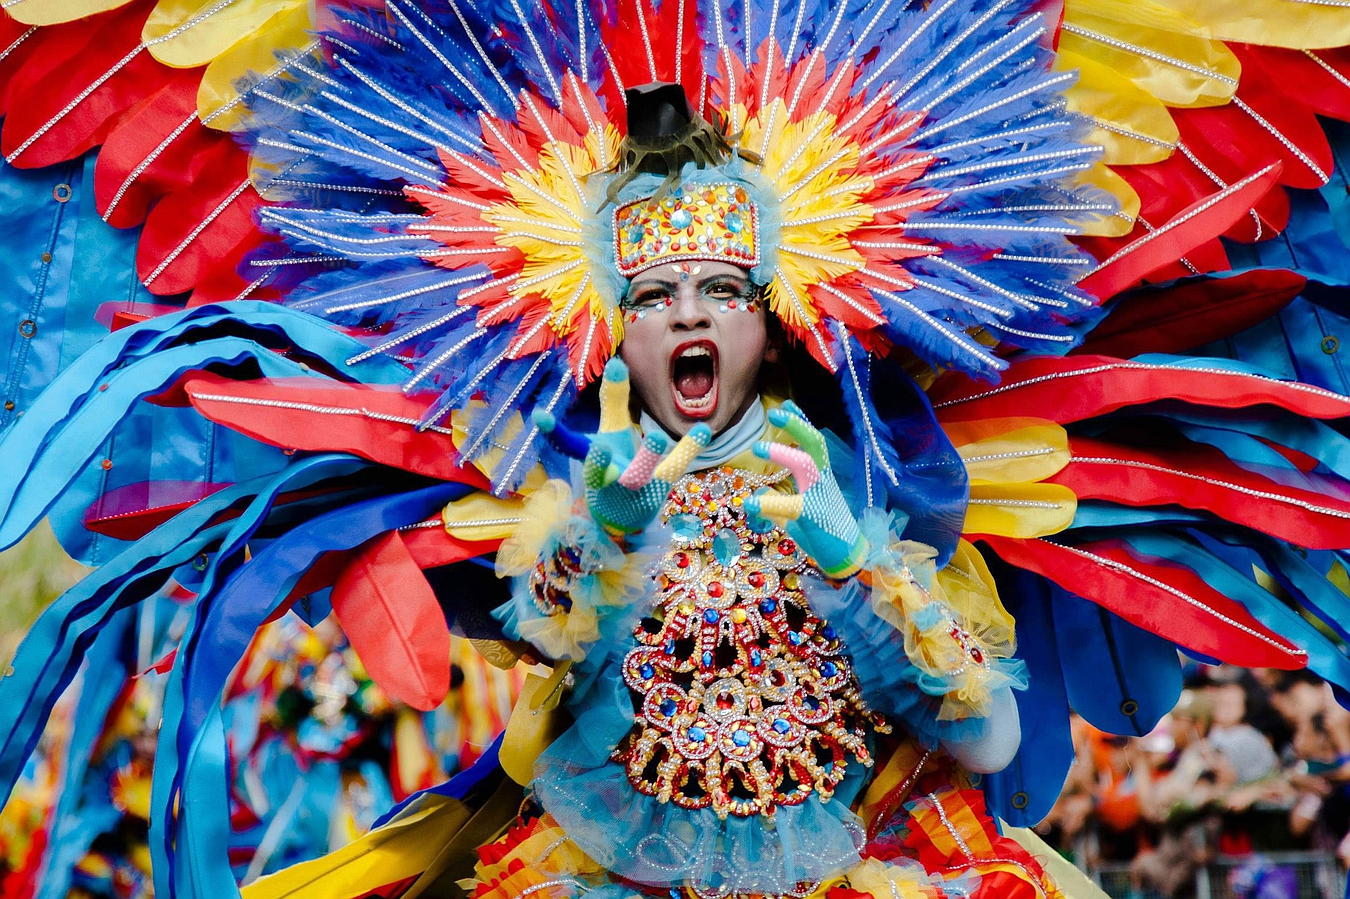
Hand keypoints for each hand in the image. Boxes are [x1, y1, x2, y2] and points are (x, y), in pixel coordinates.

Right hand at [537, 359, 709, 533]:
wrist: (626, 516)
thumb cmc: (615, 464)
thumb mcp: (611, 432)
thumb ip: (613, 399)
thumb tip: (617, 361)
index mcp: (591, 461)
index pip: (570, 446)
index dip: (555, 434)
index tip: (540, 418)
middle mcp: (608, 475)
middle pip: (599, 469)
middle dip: (598, 459)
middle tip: (599, 446)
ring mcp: (634, 485)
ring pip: (637, 473)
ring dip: (645, 458)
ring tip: (656, 438)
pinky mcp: (660, 486)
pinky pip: (676, 465)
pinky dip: (688, 449)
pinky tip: (704, 430)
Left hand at [744, 401, 866, 576]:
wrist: (847, 556)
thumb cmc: (824, 532)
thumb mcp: (798, 512)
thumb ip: (779, 498)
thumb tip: (761, 487)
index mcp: (819, 476)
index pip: (811, 443)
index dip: (800, 422)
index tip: (786, 404)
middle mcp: (822, 480)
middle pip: (814, 443)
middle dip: (796, 425)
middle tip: (775, 412)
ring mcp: (819, 496)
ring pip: (806, 465)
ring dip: (783, 453)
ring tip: (757, 448)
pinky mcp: (812, 516)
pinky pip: (790, 505)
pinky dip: (768, 502)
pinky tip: (749, 502)